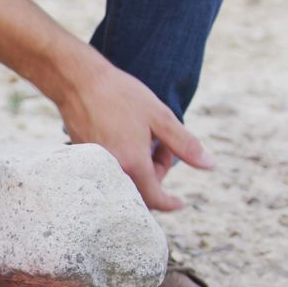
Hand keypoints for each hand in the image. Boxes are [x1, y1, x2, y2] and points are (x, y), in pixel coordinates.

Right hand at [57, 60, 214, 210]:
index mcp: (133, 164)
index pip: (155, 199)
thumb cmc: (120, 96)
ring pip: (125, 181)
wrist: (78, 83)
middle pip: (140, 191)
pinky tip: (123, 137)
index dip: (170, 203)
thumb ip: (186, 145)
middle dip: (157, 173)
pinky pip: (110, 172)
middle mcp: (111, 171)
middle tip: (161, 144)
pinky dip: (123, 163)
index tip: (180, 203)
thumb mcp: (160, 117)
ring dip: (140, 168)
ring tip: (142, 137)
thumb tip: (209, 165)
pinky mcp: (84, 160)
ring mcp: (95, 167)